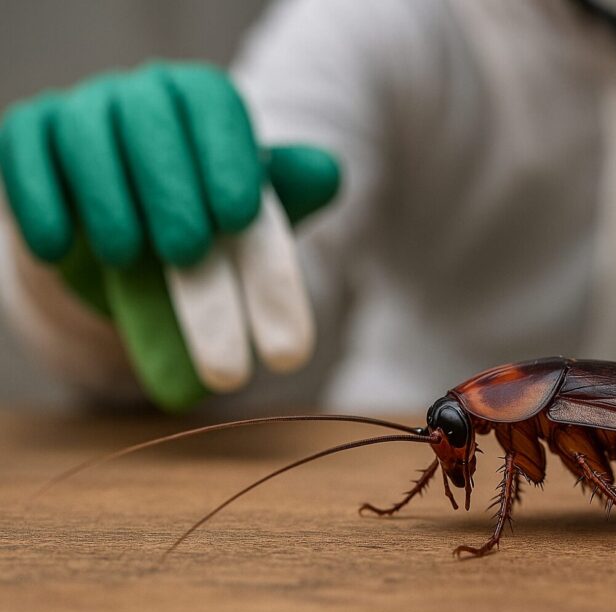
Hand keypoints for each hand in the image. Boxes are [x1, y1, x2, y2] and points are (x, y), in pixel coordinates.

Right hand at [0, 62, 339, 409]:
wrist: (136, 239)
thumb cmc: (203, 217)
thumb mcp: (250, 209)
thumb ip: (289, 191)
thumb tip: (329, 172)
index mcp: (199, 100)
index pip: (213, 103)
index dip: (225, 154)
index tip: (237, 215)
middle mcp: (140, 95)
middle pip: (151, 119)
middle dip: (170, 188)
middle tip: (187, 251)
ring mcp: (82, 112)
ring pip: (85, 136)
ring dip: (107, 200)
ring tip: (128, 256)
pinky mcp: (30, 140)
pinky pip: (23, 155)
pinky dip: (39, 202)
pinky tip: (57, 248)